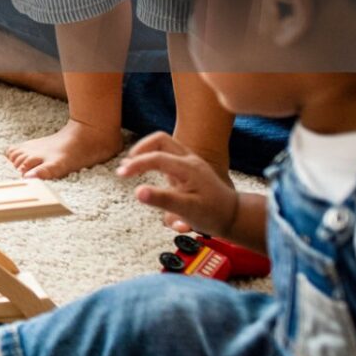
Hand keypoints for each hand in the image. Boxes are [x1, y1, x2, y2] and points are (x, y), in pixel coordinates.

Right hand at [116, 132, 243, 234]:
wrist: (234, 216)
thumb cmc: (213, 214)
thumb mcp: (187, 209)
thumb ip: (162, 199)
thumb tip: (138, 192)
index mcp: (188, 168)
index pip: (156, 157)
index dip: (136, 164)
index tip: (121, 174)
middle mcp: (189, 160)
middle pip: (160, 139)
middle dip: (140, 148)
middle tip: (127, 164)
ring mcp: (190, 162)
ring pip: (164, 144)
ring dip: (146, 151)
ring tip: (133, 165)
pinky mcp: (189, 167)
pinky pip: (168, 153)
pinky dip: (154, 157)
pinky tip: (148, 170)